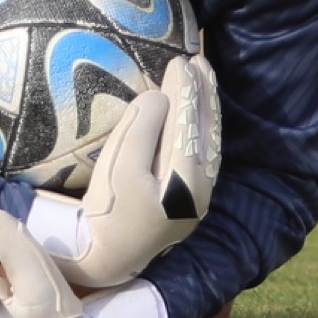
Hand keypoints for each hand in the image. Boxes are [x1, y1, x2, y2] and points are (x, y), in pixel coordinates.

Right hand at [52, 58, 220, 292]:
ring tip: (202, 77)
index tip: (180, 60)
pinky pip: (204, 153)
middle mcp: (200, 189)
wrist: (109, 257)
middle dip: (203, 93)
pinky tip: (197, 113)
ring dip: (206, 108)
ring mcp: (199, 196)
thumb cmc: (107, 210)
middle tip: (197, 60)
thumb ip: (140, 129)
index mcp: (183, 181)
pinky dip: (202, 127)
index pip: (187, 124)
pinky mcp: (192, 199)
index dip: (185, 90)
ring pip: (209, 141)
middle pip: (206, 131)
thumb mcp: (118, 167)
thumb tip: (159, 97)